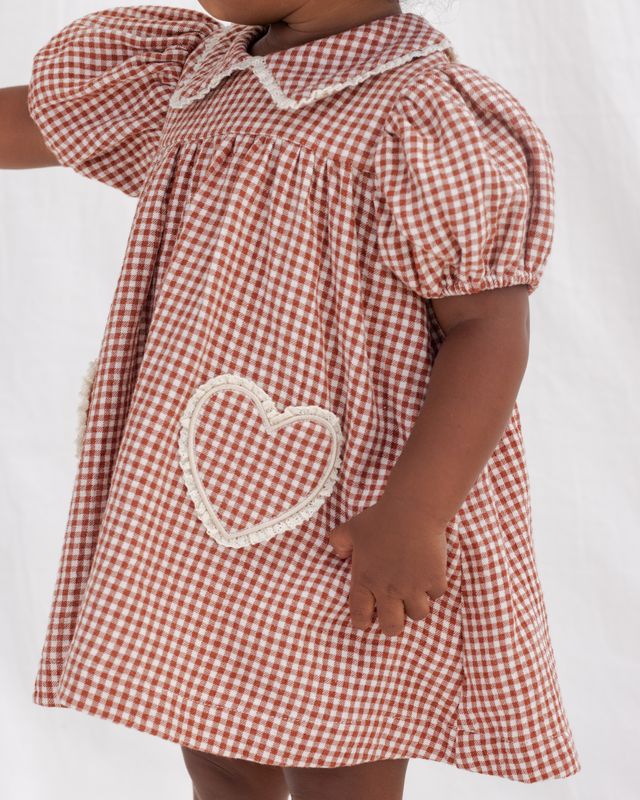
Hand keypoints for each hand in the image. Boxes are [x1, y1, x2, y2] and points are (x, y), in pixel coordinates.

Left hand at [327, 495, 448, 636]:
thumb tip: (338, 554)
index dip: (362, 622)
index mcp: (365, 580)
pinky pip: (436, 596)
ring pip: (417, 615)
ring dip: (415, 606)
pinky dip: (433, 589)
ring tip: (414, 595)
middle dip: (392, 626)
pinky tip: (429, 576)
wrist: (412, 510)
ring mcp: (413, 587)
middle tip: (394, 616)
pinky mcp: (434, 580)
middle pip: (392, 627)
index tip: (366, 621)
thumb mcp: (351, 528)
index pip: (360, 615)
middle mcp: (389, 590)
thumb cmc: (380, 518)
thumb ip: (338, 542)